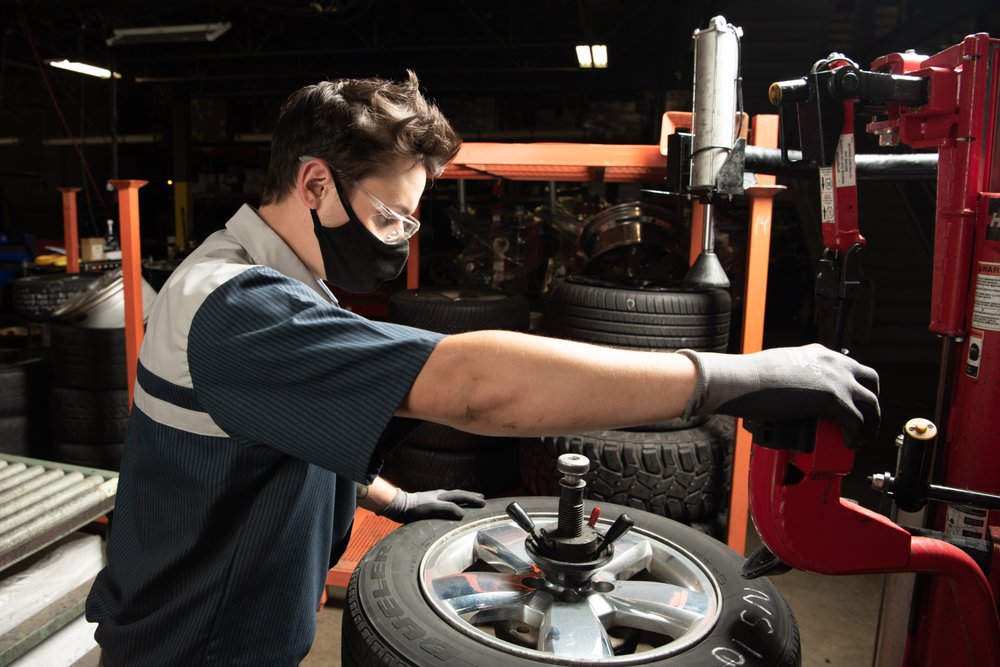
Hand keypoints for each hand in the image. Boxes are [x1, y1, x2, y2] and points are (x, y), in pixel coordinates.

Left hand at [378, 488, 485, 522]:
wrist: (400, 506)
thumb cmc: (416, 508)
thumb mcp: (434, 508)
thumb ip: (448, 509)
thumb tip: (463, 513)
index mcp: (443, 496)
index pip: (462, 496)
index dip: (473, 499)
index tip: (484, 502)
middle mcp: (441, 495)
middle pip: (459, 494)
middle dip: (471, 496)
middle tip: (481, 498)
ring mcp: (435, 498)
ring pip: (453, 497)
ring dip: (463, 498)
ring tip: (469, 500)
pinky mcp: (429, 504)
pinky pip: (446, 502)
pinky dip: (453, 503)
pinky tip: (450, 506)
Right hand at [678, 343, 879, 444]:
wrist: (742, 380)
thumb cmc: (750, 376)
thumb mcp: (779, 365)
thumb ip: (792, 373)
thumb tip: (789, 389)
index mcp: (820, 353)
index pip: (850, 367)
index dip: (855, 387)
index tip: (852, 402)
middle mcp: (834, 363)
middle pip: (870, 382)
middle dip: (871, 402)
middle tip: (866, 419)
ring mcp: (836, 380)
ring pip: (871, 404)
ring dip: (871, 422)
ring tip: (864, 437)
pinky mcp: (833, 400)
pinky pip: (856, 422)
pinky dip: (856, 436)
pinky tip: (850, 443)